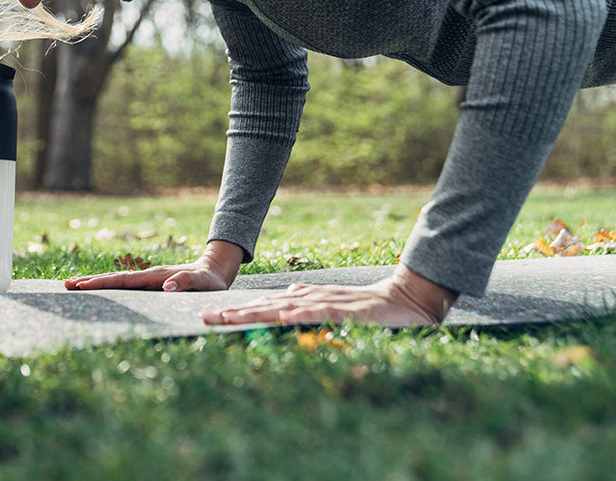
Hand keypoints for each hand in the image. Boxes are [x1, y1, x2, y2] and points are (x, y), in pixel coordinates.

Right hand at [64, 240, 243, 292]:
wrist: (214, 271)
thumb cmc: (210, 282)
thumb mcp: (203, 284)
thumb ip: (186, 282)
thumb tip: (167, 287)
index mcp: (155, 277)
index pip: (123, 281)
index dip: (102, 283)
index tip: (82, 286)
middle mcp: (147, 277)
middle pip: (113, 280)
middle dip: (90, 282)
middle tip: (65, 285)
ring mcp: (147, 281)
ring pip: (116, 283)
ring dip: (95, 284)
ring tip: (72, 285)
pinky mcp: (149, 286)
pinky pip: (124, 288)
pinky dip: (107, 288)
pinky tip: (98, 293)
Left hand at [201, 265, 457, 326]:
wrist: (410, 300)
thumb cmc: (371, 308)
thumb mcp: (335, 305)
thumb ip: (310, 300)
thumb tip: (287, 297)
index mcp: (308, 299)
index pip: (267, 305)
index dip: (239, 310)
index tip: (211, 316)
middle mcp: (313, 298)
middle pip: (267, 305)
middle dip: (235, 312)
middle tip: (205, 317)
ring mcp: (329, 304)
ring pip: (285, 308)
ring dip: (256, 313)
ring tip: (228, 318)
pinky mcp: (347, 312)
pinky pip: (320, 313)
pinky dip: (300, 315)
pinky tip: (282, 318)